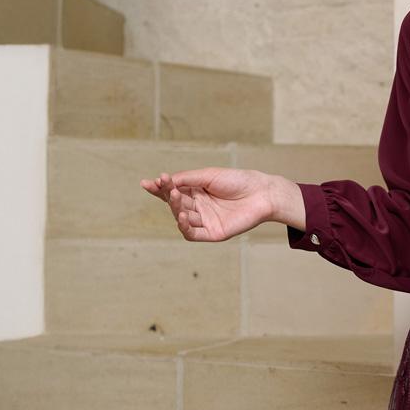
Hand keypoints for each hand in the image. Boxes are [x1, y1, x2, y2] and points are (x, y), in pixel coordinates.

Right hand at [139, 167, 277, 241]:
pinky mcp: (213, 233)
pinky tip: (180, 216)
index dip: (160, 188)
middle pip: (175, 203)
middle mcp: (199, 207)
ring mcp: (205, 220)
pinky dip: (184, 227)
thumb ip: (187, 179)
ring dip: (175, 207)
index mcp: (197, 191)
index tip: (147, 182)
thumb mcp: (209, 175)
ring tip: (175, 196)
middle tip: (165, 185)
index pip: (173, 191)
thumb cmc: (238, 181)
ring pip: (182, 218)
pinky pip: (193, 234)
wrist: (262, 193)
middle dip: (168, 194)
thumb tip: (165, 180)